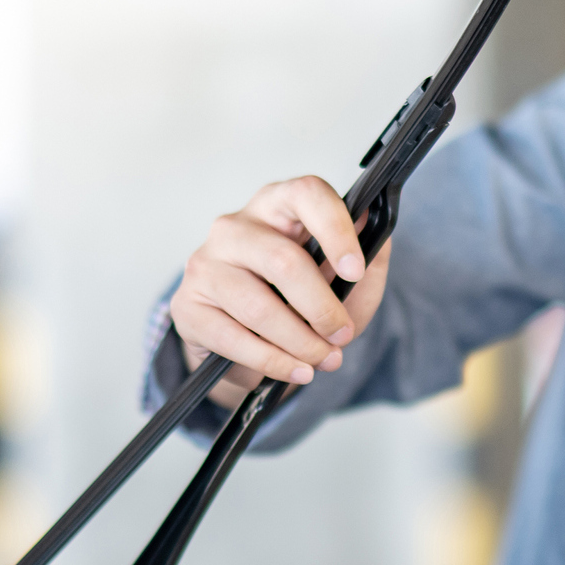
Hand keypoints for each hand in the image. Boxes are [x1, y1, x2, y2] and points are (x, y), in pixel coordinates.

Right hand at [168, 176, 393, 409]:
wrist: (250, 342)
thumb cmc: (303, 299)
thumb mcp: (348, 280)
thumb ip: (369, 256)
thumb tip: (377, 229)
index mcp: (279, 204)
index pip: (306, 194)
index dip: (335, 229)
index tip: (356, 270)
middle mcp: (235, 226)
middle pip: (283, 261)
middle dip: (322, 308)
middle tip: (342, 335)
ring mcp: (205, 264)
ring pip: (258, 306)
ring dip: (300, 342)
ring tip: (324, 360)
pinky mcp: (187, 306)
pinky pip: (232, 337)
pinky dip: (271, 361)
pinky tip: (295, 370)